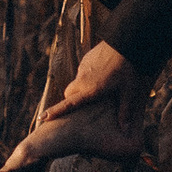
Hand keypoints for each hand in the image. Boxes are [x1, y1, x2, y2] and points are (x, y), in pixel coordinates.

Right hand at [4, 43, 146, 168]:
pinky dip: (89, 76)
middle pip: (69, 93)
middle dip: (71, 100)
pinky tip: (104, 73)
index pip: (69, 104)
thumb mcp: (128, 92)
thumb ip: (125, 111)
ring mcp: (83, 68)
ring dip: (83, 87)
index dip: (55, 112)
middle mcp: (83, 79)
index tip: (42, 118)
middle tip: (83, 105)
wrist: (125, 42)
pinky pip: (84, 71)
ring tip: (101, 86)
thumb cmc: (128, 69)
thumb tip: (125, 129)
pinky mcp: (86, 59)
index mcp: (91, 90)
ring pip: (77, 82)